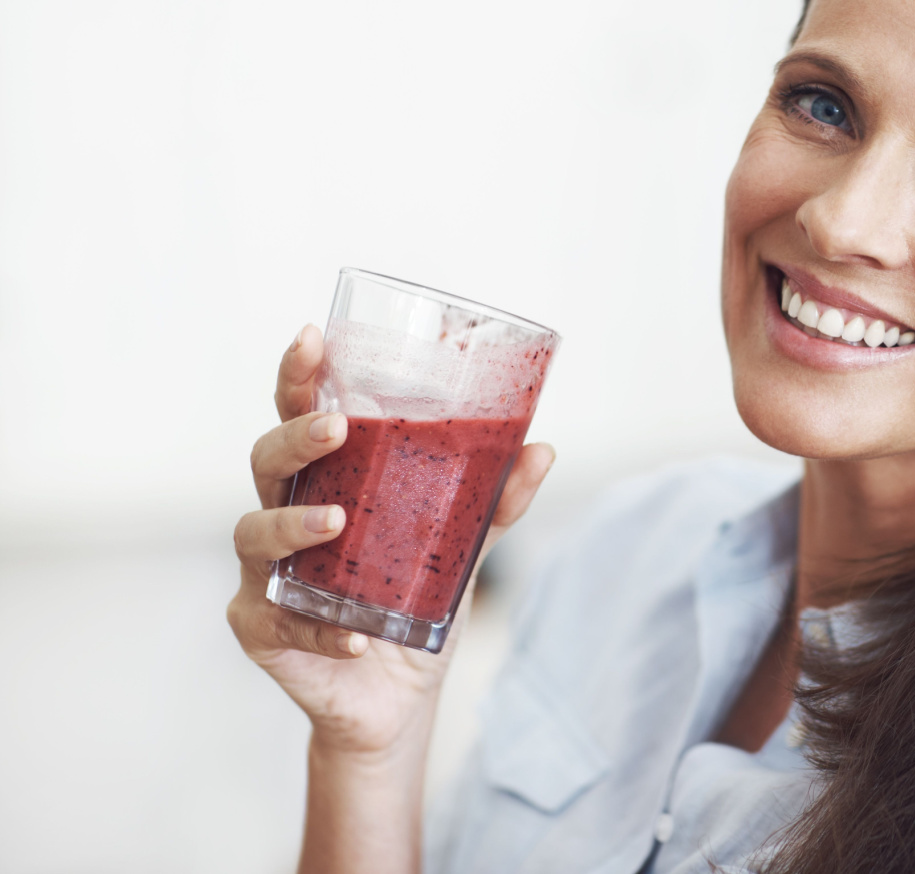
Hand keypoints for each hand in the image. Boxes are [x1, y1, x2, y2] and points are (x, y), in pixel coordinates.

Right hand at [226, 324, 554, 756]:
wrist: (399, 697)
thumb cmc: (415, 602)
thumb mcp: (461, 548)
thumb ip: (495, 502)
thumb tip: (542, 449)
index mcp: (327, 482)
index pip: (299, 415)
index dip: (298, 375)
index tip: (313, 336)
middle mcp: (283, 515)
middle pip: (266, 460)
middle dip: (296, 437)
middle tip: (337, 428)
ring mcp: (263, 573)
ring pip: (254, 533)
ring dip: (293, 524)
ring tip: (338, 524)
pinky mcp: (258, 629)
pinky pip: (276, 620)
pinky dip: (317, 628)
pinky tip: (351, 637)